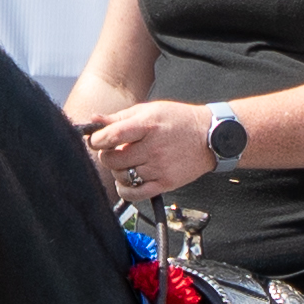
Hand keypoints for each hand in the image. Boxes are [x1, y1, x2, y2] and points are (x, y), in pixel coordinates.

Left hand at [80, 99, 218, 203]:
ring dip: (118, 171)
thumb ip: (120, 117)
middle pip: (113, 159)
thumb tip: (94, 120)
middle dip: (107, 156)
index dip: (97, 140)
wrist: (210, 137)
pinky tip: (128, 180)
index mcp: (147, 125)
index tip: (96, 140)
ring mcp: (160, 168)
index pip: (112, 136)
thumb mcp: (149, 110)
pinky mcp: (166, 183)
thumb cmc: (178, 120)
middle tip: (113, 152)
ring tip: (126, 163)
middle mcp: (153, 148)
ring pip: (123, 176)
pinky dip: (126, 189)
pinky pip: (136, 194)